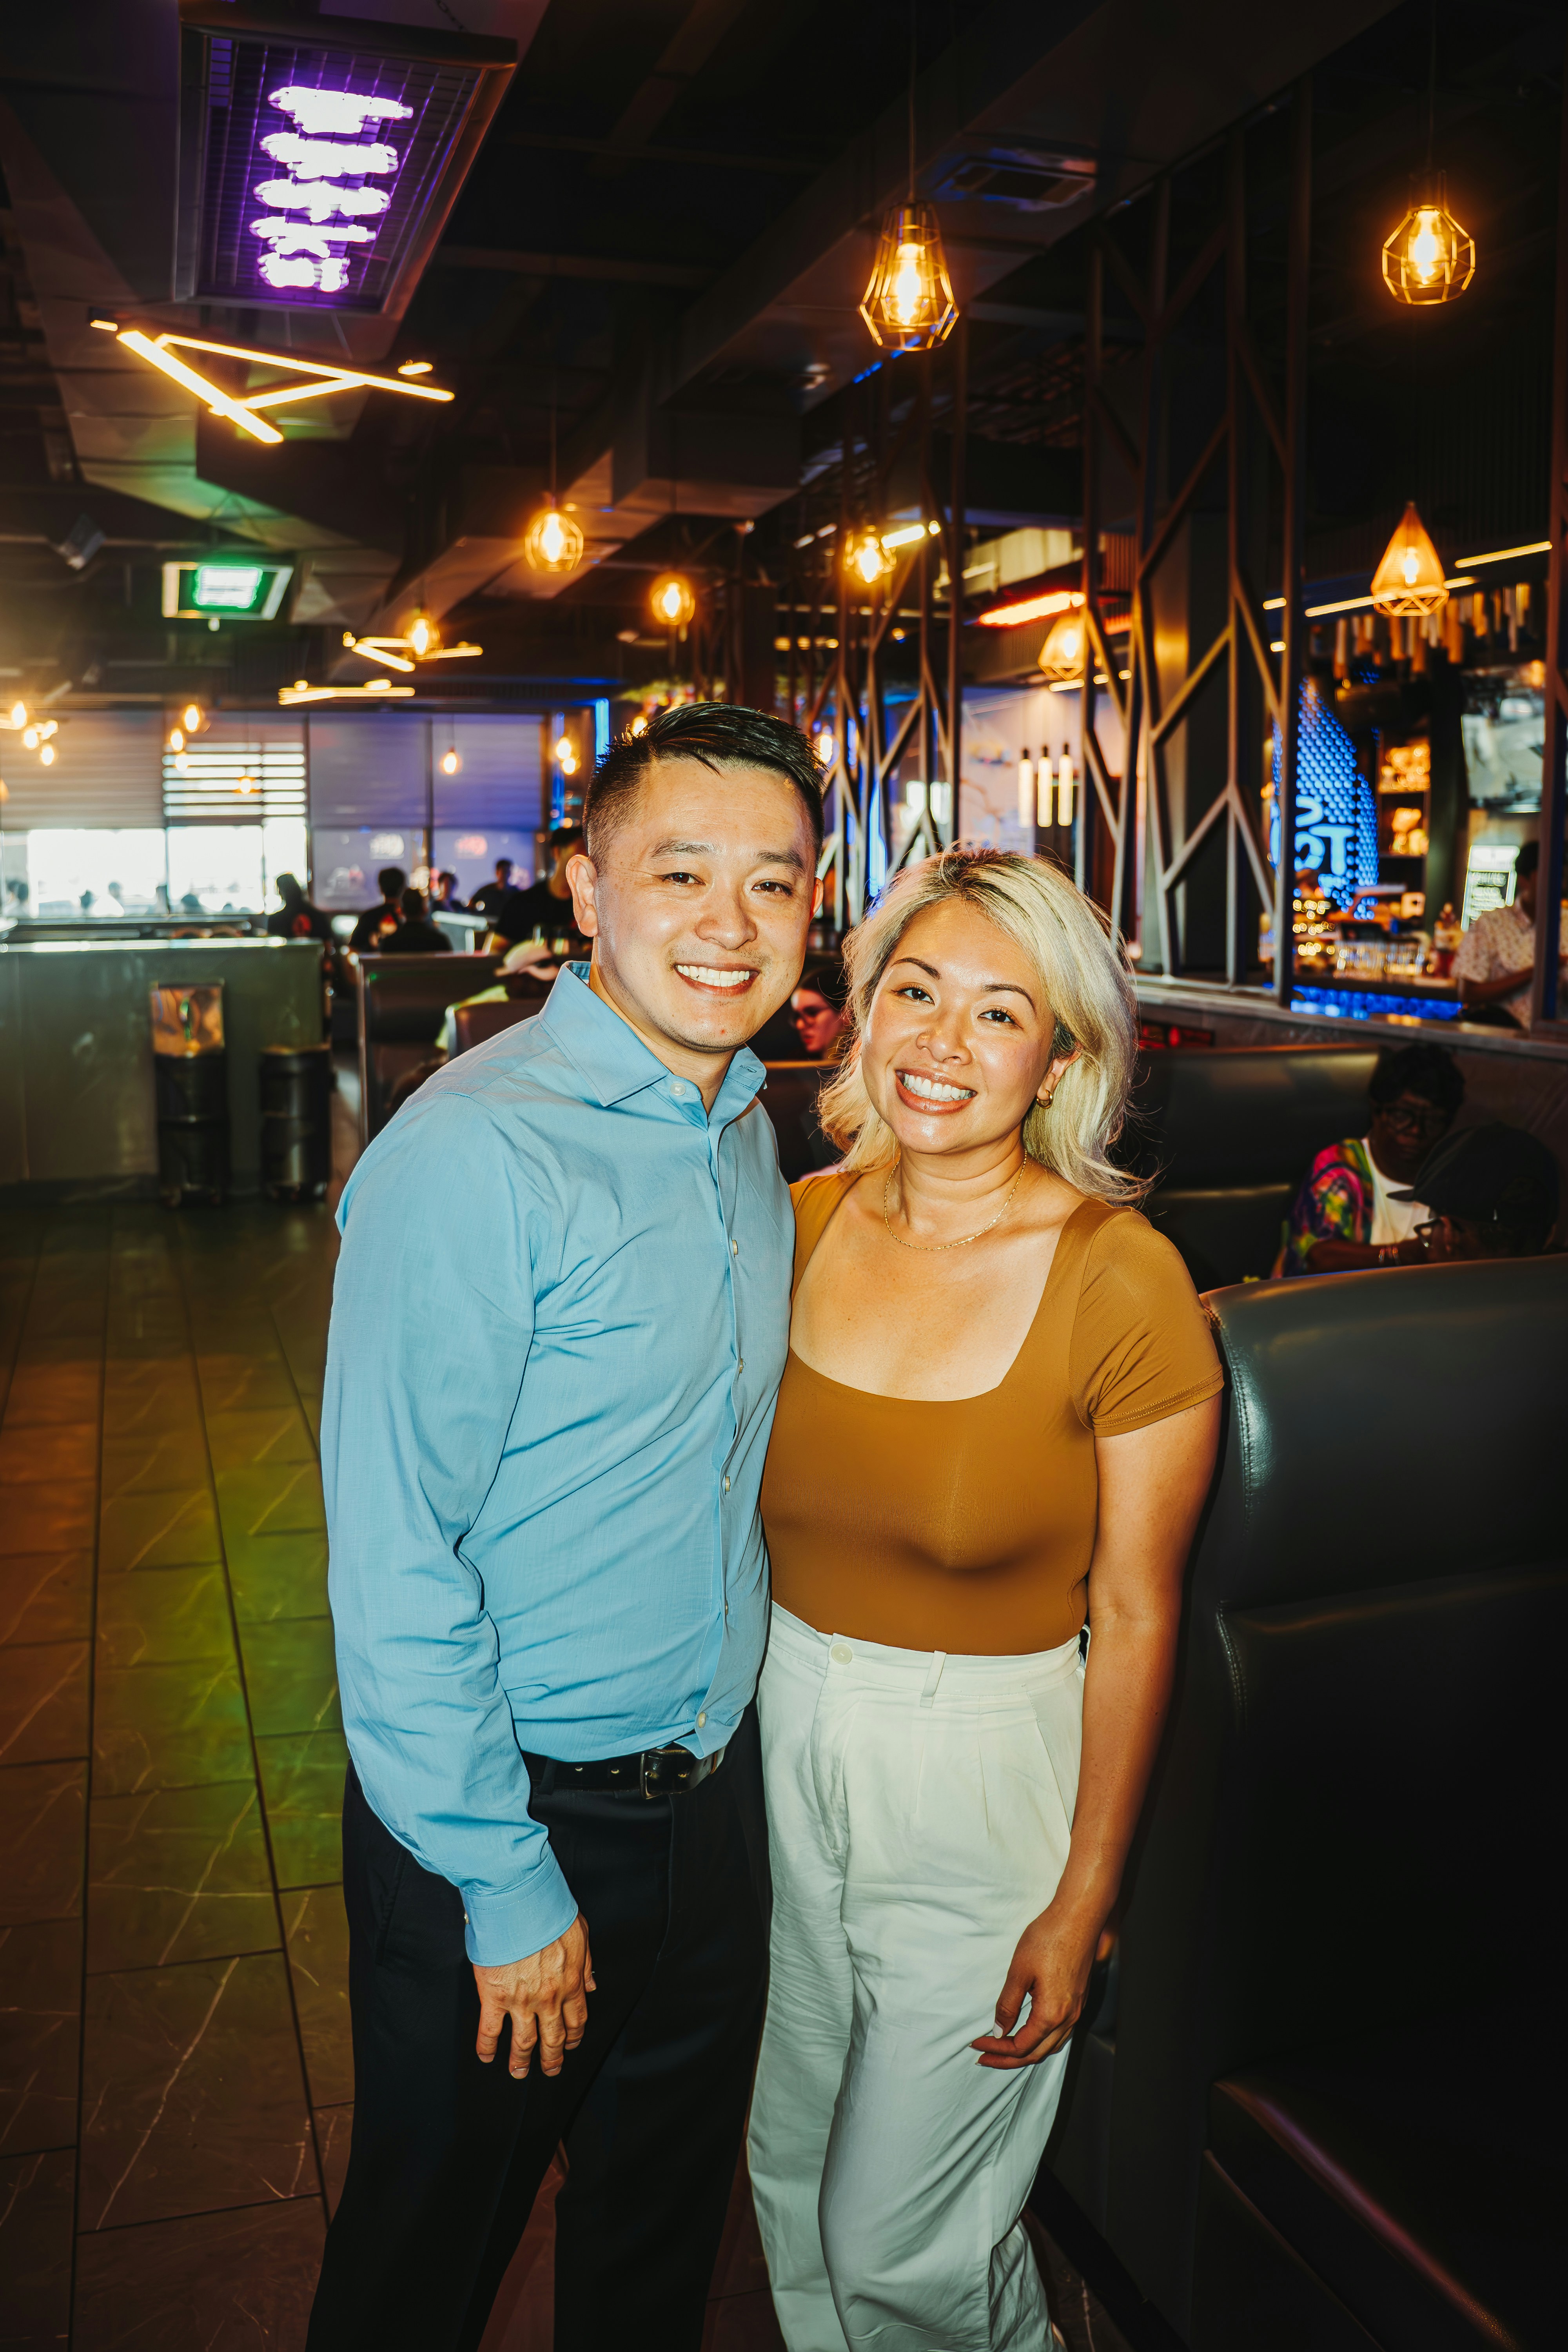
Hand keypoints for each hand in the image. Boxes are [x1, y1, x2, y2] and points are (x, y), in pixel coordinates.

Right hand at [474, 1913, 594, 2079]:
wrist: (519, 1903)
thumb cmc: (549, 1912)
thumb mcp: (580, 1933)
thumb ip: (587, 1963)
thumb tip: (591, 1986)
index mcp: (570, 1982)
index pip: (576, 2020)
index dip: (574, 2037)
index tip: (570, 2044)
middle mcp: (548, 1998)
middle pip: (552, 2038)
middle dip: (551, 2058)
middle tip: (549, 2069)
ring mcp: (520, 2000)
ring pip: (523, 2042)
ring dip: (522, 2061)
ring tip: (520, 2072)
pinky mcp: (494, 1996)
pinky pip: (489, 2030)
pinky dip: (487, 2047)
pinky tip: (487, 2056)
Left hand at [972, 1909, 1113, 2069]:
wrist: (1079, 1918)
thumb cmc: (1049, 1938)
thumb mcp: (1019, 1971)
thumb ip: (1008, 2005)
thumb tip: (999, 2030)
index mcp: (1051, 2013)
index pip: (1021, 2046)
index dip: (997, 2049)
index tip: (977, 2044)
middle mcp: (1068, 2018)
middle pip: (1036, 2053)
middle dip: (1008, 2059)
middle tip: (984, 2057)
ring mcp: (1076, 2010)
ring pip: (1050, 2046)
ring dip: (1025, 2053)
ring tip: (1003, 2051)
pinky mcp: (1078, 2000)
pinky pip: (1060, 2033)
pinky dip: (1041, 2041)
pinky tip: (1029, 2034)